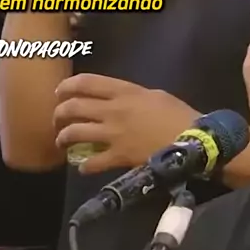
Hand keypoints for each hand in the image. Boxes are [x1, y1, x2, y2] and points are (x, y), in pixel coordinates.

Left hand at [53, 74, 197, 173]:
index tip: (59, 92)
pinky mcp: (118, 156)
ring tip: (62, 141)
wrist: (192, 140)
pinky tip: (82, 167)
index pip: (85, 82)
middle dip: (59, 113)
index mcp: (123, 91)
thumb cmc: (177, 114)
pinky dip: (84, 165)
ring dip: (63, 137)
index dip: (66, 86)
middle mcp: (112, 110)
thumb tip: (117, 99)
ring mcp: (113, 133)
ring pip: (75, 132)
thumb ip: (131, 95)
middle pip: (73, 107)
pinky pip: (92, 162)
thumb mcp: (153, 94)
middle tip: (57, 119)